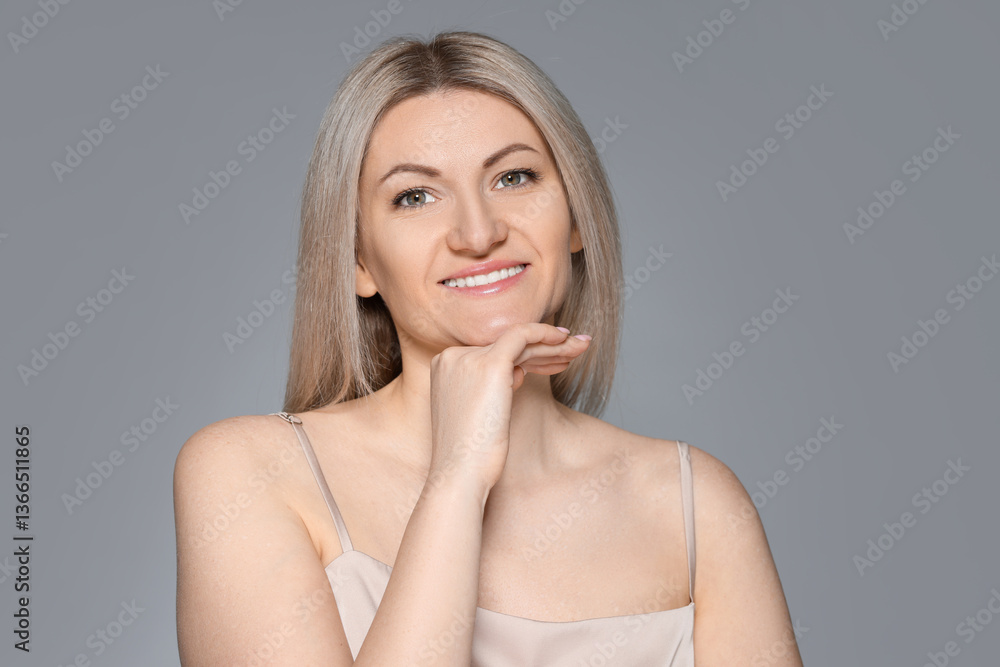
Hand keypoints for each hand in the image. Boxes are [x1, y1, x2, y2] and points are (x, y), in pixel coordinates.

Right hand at [426, 323, 591, 493]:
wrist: (460, 472)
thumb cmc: (471, 455)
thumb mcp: (480, 414)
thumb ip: (494, 388)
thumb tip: (519, 372)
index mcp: (446, 367)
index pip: (494, 353)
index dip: (529, 356)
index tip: (555, 361)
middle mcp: (453, 357)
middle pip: (508, 346)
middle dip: (545, 347)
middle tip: (577, 346)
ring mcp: (469, 358)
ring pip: (519, 340)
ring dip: (554, 343)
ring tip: (583, 345)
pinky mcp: (489, 364)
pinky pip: (522, 334)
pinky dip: (545, 333)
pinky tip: (566, 338)